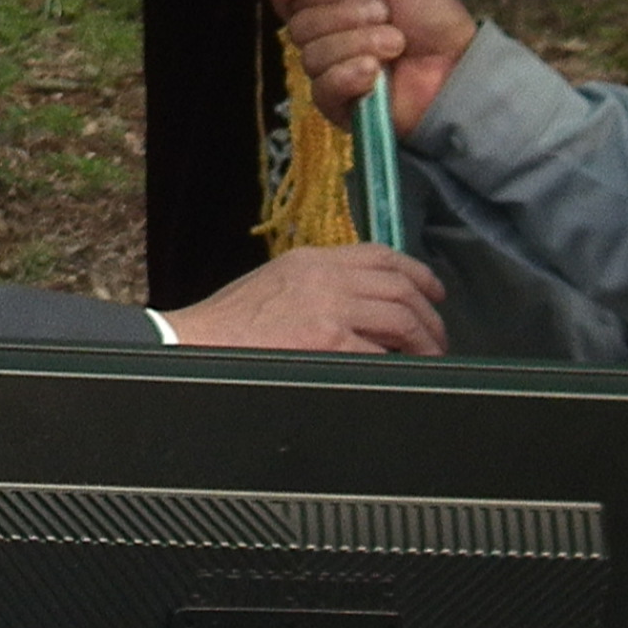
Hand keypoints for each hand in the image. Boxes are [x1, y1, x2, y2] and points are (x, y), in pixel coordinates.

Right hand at [154, 243, 444, 357]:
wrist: (191, 344)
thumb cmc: (226, 325)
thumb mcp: (274, 284)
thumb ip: (316, 284)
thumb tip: (358, 304)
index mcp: (311, 260)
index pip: (380, 255)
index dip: (417, 273)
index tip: (433, 291)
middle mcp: (325, 278)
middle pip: (400, 287)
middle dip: (429, 315)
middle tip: (436, 337)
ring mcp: (330, 310)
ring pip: (402, 317)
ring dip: (424, 340)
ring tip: (427, 356)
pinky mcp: (329, 344)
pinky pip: (382, 353)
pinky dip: (397, 364)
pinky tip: (399, 372)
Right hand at [268, 0, 476, 135]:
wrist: (454, 73)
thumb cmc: (432, 16)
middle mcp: (320, 6)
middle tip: (382, 4)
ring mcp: (319, 48)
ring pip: (305, 32)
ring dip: (359, 34)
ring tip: (395, 41)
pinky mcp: (326, 91)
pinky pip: (319, 74)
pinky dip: (354, 70)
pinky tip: (376, 72)